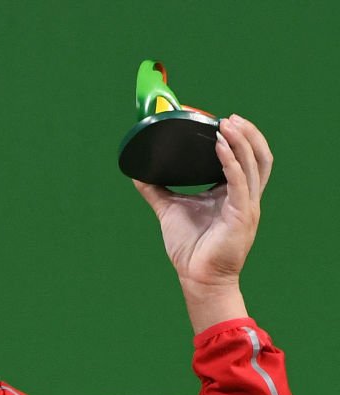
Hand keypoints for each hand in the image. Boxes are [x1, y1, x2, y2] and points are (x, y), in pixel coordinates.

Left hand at [133, 115, 272, 330]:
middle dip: (248, 134)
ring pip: (254, 165)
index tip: (222, 120)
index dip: (240, 139)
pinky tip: (220, 146)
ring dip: (242, 141)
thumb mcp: (170, 210)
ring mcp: (246, 206)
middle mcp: (245, 197)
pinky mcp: (241, 215)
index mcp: (233, 194)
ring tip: (227, 123)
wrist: (197, 278)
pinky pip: (240, 182)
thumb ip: (156, 190)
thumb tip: (137, 173)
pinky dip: (231, 162)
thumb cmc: (191, 248)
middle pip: (258, 157)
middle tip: (230, 117)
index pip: (245, 160)